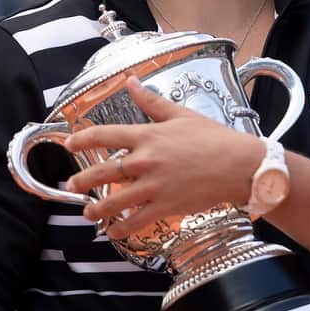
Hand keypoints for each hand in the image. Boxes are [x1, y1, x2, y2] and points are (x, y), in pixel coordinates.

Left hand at [65, 76, 262, 239]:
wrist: (240, 165)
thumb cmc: (214, 138)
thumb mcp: (181, 114)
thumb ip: (151, 101)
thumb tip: (131, 80)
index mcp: (148, 136)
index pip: (105, 135)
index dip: (82, 139)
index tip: (69, 144)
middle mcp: (146, 161)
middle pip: (103, 172)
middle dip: (82, 181)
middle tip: (71, 185)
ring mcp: (155, 186)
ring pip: (115, 200)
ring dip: (96, 209)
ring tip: (87, 213)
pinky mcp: (166, 206)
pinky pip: (136, 220)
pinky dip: (121, 227)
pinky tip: (113, 230)